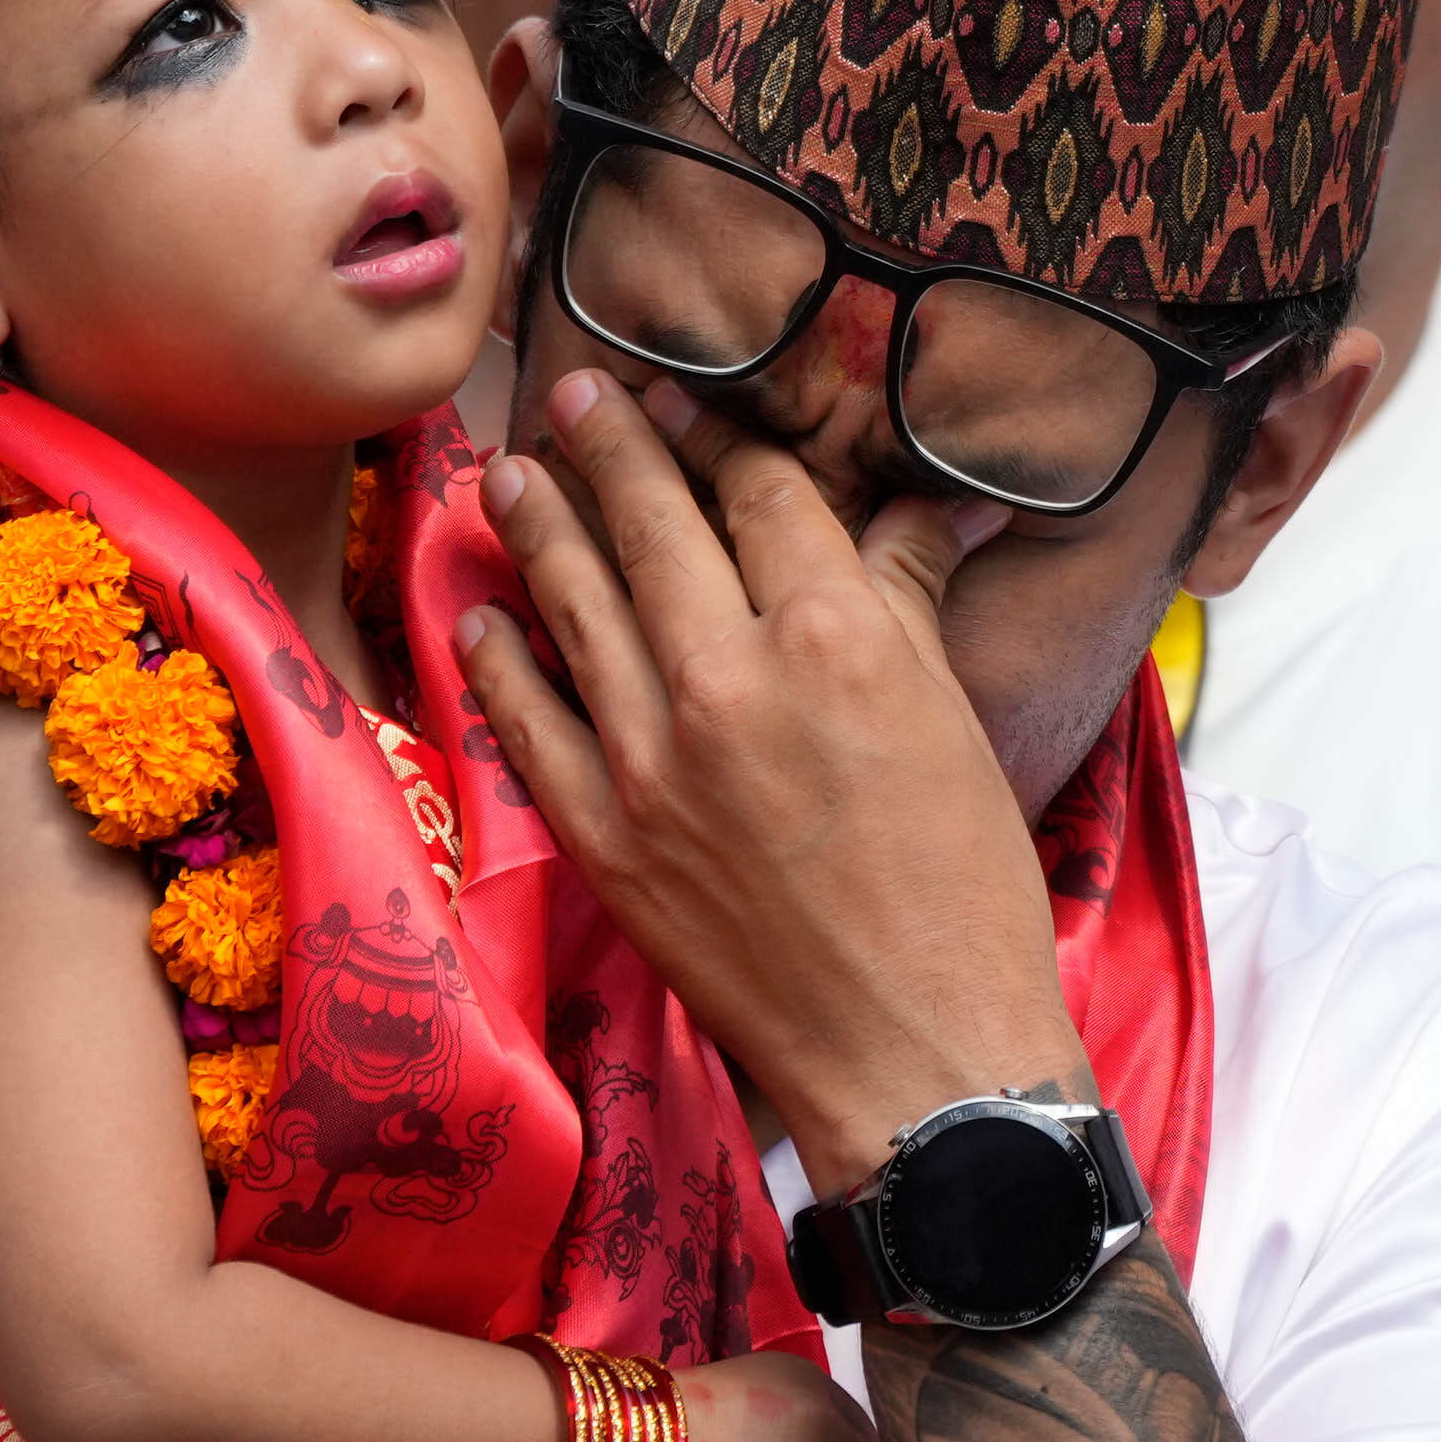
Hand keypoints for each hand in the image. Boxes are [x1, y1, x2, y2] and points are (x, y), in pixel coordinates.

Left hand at [455, 368, 1089, 1189]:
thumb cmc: (961, 889)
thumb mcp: (952, 719)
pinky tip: (480, 612)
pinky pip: (528, 721)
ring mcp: (651, 756)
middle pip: (651, 523)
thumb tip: (927, 507)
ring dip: (538, 525)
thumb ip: (908, 599)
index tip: (683, 407)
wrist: (915, 1045)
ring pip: (576, 603)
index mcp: (836, 634)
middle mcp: (730, 676)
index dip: (719, 438)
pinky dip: (500, 658)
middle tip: (571, 396)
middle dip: (606, 447)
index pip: (760, 493)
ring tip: (509, 472)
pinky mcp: (602, 834)